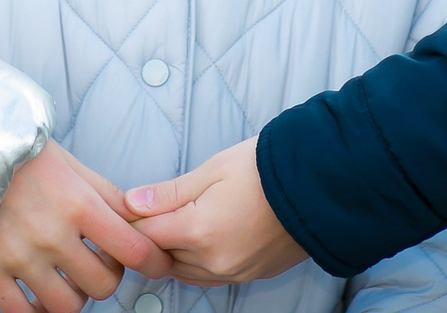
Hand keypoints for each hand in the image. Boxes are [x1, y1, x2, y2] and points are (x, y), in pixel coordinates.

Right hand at [0, 141, 172, 312]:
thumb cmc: (21, 154)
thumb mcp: (70, 164)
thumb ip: (105, 194)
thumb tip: (138, 220)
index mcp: (78, 204)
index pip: (134, 250)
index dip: (153, 262)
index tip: (155, 264)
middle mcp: (51, 234)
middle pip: (103, 286)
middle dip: (107, 277)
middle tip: (97, 263)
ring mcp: (17, 256)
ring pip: (66, 306)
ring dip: (74, 296)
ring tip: (66, 278)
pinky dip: (36, 312)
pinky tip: (38, 295)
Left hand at [124, 137, 309, 285]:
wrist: (320, 186)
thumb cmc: (267, 169)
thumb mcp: (213, 169)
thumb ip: (169, 192)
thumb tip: (131, 203)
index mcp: (199, 231)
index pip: (144, 236)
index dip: (132, 220)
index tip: (127, 207)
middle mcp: (213, 261)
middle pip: (161, 258)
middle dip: (151, 237)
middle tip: (149, 211)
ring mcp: (233, 273)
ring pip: (183, 272)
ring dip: (172, 252)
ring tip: (174, 222)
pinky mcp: (249, 276)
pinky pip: (208, 277)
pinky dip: (195, 262)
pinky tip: (198, 239)